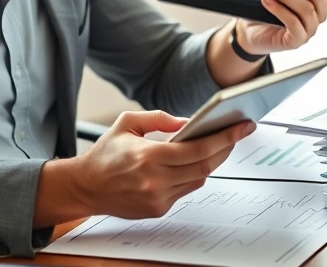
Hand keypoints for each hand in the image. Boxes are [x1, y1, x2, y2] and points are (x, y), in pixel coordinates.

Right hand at [72, 111, 255, 218]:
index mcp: (147, 156)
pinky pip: (185, 190)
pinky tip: (195, 163)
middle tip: (238, 134)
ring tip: (219, 145)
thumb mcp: (127, 123)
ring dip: (211, 163)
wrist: (85, 186)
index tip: (241, 127)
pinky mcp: (157, 209)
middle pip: (204, 166)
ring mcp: (157, 197)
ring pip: (198, 180)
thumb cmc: (105, 154)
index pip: (197, 149)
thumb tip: (188, 121)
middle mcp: (154, 180)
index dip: (224, 138)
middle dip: (225, 149)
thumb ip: (159, 118)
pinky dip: (193, 175)